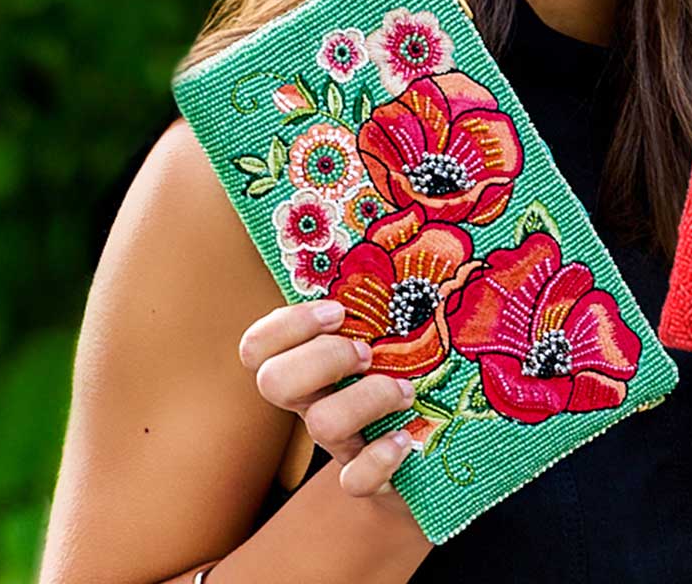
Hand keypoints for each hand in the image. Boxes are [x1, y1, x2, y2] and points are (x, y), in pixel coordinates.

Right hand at [236, 298, 420, 496]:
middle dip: (320, 357)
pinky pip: (354, 481)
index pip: (257, 346)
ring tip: (406, 390)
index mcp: (311, 364)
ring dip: (365, 399)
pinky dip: (380, 459)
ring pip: (319, 425)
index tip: (337, 311)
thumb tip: (418, 210)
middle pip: (272, 382)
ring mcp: (339, 444)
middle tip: (367, 351)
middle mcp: (314, 403)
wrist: (434, 464)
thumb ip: (388, 294)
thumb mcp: (395, 335)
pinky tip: (409, 440)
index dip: (285, 326)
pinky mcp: (369, 480)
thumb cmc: (413, 380)